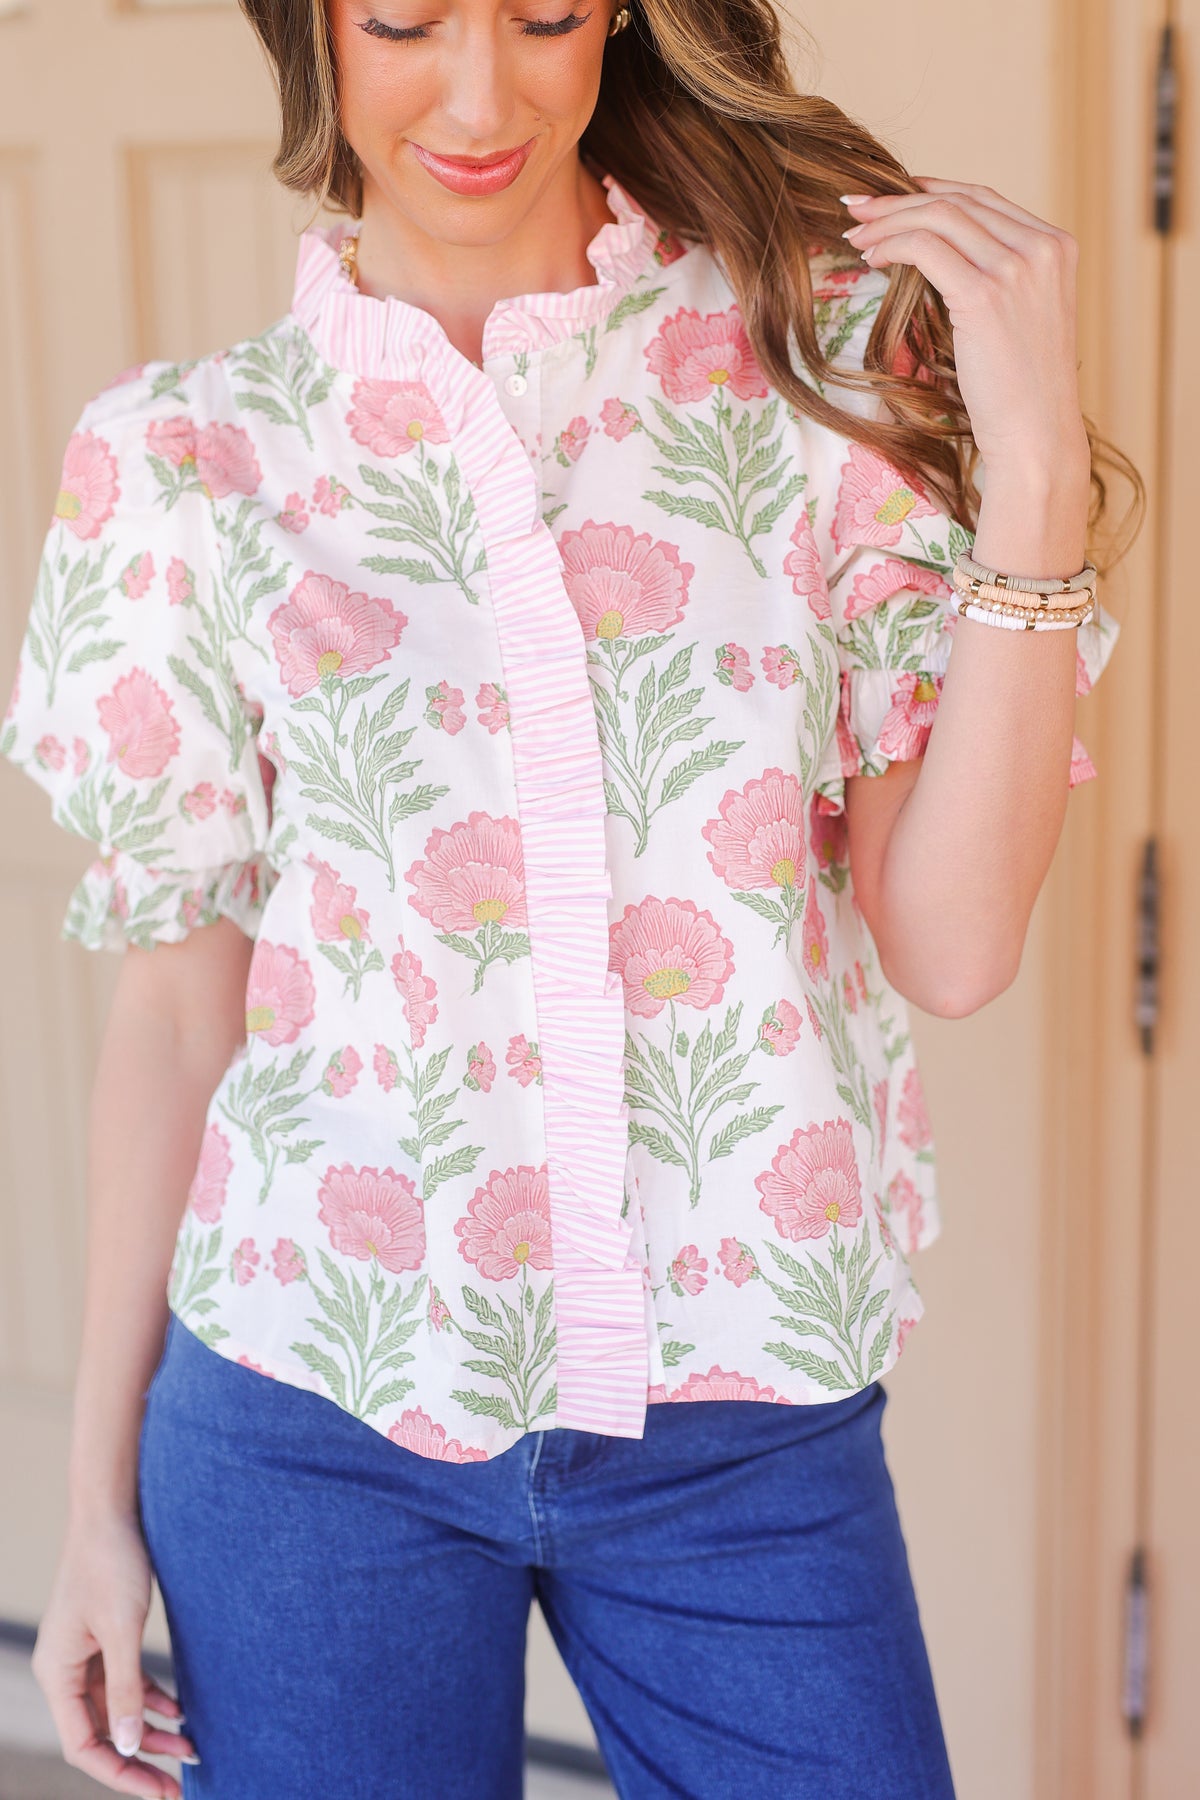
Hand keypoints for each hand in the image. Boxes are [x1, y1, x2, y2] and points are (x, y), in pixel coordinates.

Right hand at [29, 1509, 197, 1795]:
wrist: (112, 1509)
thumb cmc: (112, 1562)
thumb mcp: (123, 1629)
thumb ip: (127, 1689)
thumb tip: (130, 1746)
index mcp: (57, 1673)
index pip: (84, 1745)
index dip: (120, 1773)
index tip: (159, 1791)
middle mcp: (65, 1670)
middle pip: (100, 1732)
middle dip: (140, 1757)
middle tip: (180, 1782)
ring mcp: (84, 1654)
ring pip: (117, 1709)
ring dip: (151, 1729)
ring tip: (191, 1748)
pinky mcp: (105, 1638)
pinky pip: (126, 1683)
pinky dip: (152, 1698)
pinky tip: (180, 1712)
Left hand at [841, 179, 1091, 488]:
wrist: (1036, 435)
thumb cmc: (1021, 391)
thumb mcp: (1021, 318)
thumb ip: (999, 277)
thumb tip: (942, 256)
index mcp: (1058, 246)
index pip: (984, 199)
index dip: (933, 191)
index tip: (894, 197)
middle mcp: (1043, 248)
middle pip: (959, 200)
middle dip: (900, 199)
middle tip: (859, 207)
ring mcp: (1017, 268)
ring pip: (939, 216)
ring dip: (889, 221)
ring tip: (856, 236)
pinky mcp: (985, 294)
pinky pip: (925, 247)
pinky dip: (891, 245)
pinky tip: (871, 258)